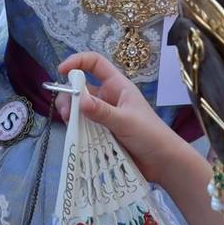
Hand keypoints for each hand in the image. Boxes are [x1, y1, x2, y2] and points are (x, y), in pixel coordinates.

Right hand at [55, 51, 184, 180]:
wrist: (162, 163)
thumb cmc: (150, 134)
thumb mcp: (126, 121)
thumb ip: (102, 111)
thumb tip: (79, 100)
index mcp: (117, 86)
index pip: (95, 64)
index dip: (78, 61)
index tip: (61, 71)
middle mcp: (108, 98)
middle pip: (81, 88)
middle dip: (69, 96)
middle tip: (66, 113)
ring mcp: (103, 116)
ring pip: (79, 110)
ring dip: (71, 115)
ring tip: (70, 126)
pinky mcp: (101, 134)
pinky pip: (82, 128)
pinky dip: (76, 130)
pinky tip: (74, 137)